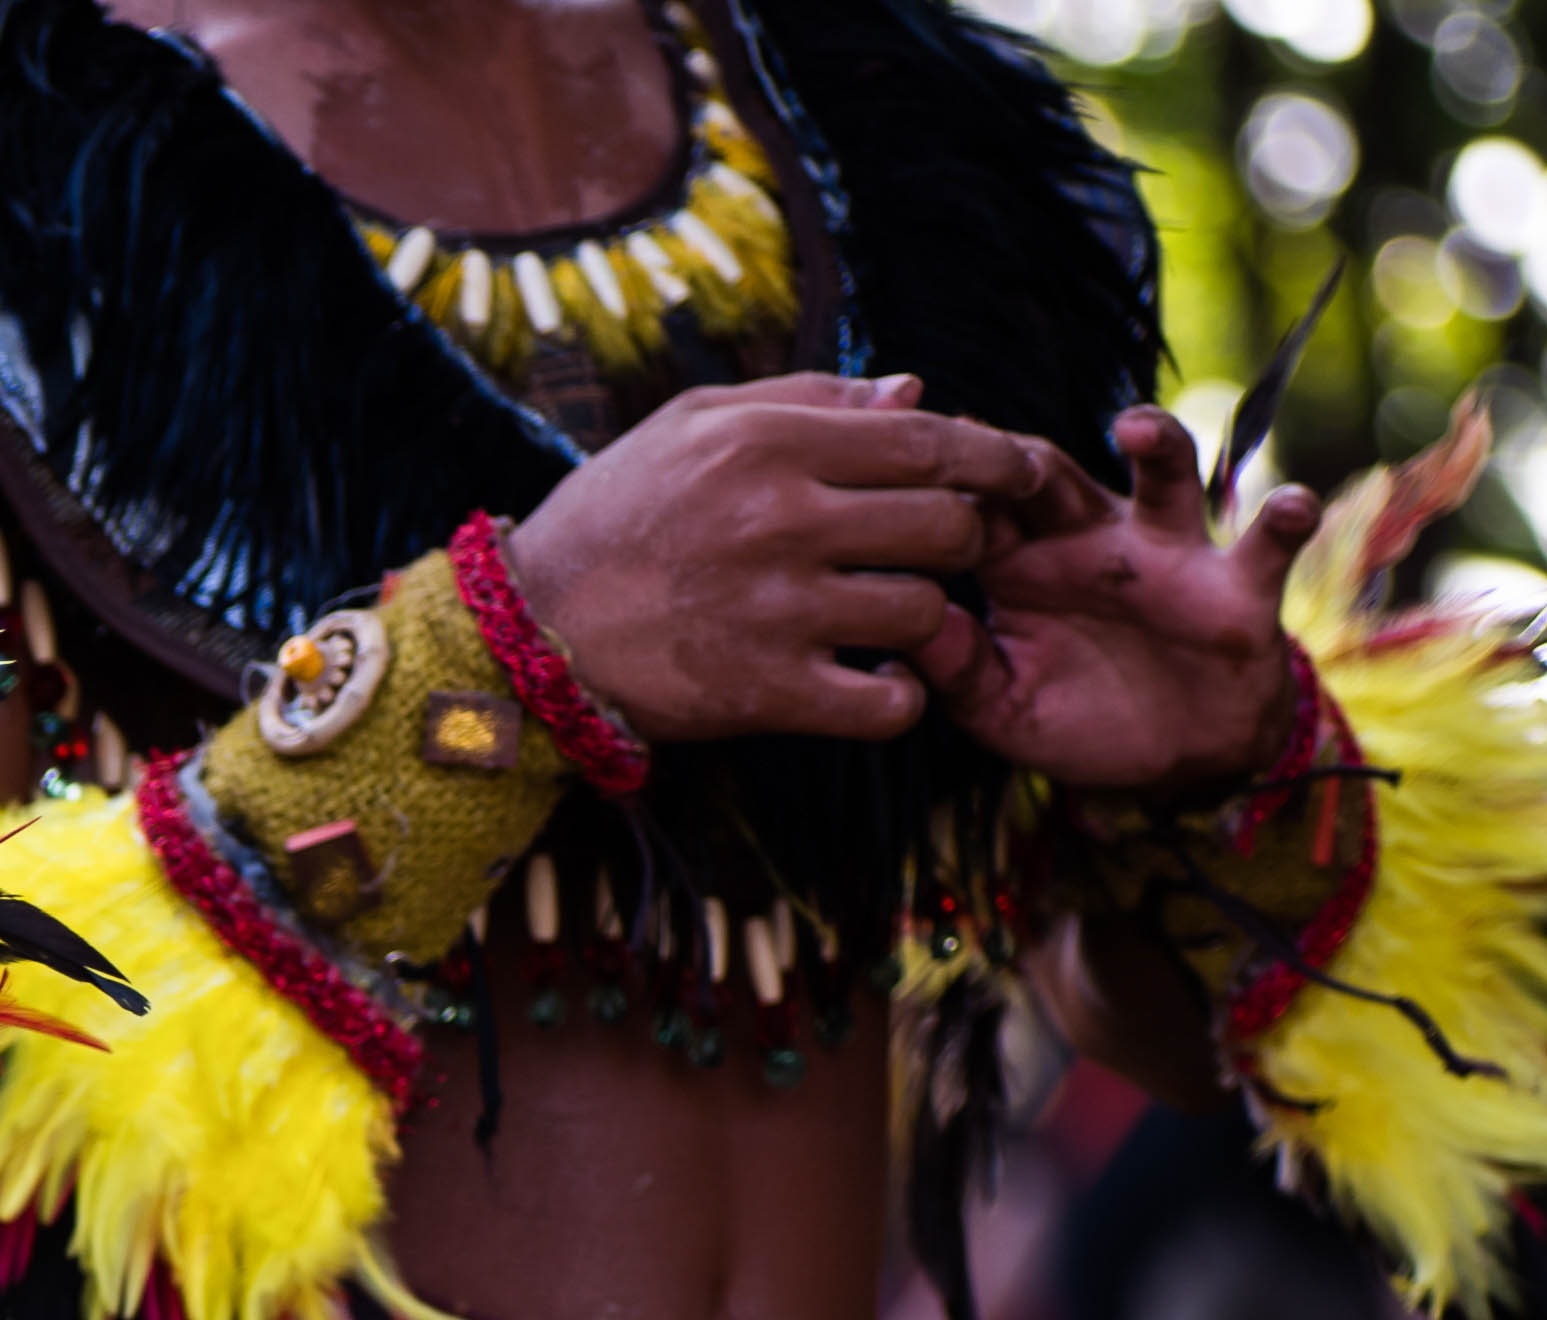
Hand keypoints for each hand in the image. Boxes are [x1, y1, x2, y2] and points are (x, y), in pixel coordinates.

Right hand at [495, 375, 1051, 747]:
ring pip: (925, 611)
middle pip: (946, 526)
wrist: (528, 627)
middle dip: (968, 538)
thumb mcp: (692, 425)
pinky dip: (900, 697)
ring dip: (928, 617)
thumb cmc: (616, 516)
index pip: (928, 441)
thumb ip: (806, 400)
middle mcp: (782, 521)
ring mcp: (778, 612)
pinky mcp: (765, 692)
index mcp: (770, 444)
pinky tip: (878, 683)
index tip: (1018, 473)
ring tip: (898, 615)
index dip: (994, 458)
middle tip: (948, 551)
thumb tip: (914, 389)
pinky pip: (886, 702)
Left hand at [927, 408, 1320, 794]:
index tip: (897, 473)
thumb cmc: (1075, 717)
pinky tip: (1290, 507)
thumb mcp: (1001, 707)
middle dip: (1022, 455)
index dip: (940, 490)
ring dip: (1156, 441)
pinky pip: (1268, 542)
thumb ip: (956, 670)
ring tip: (1133, 427)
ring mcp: (1166, 553)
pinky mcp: (1235, 585)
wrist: (1174, 759)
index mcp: (1020, 564)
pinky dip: (1285, 517)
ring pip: (1165, 475)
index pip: (972, 509)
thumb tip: (906, 628)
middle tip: (989, 443)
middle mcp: (1089, 540)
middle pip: (1052, 475)